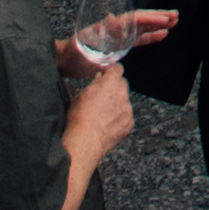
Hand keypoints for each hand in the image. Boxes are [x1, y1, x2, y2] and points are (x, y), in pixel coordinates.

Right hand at [58, 53, 132, 183]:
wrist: (85, 141)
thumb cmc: (79, 118)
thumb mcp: (81, 96)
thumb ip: (94, 84)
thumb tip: (100, 78)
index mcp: (110, 83)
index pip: (117, 68)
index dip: (112, 71)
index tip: (108, 75)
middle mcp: (122, 94)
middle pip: (123, 84)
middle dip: (115, 87)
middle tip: (103, 96)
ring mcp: (127, 109)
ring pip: (125, 100)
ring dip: (118, 103)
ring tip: (103, 113)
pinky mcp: (129, 123)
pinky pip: (126, 115)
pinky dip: (120, 117)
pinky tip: (107, 123)